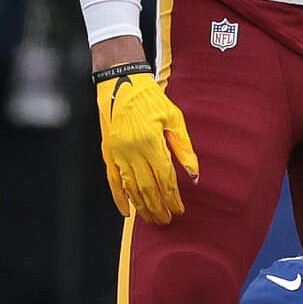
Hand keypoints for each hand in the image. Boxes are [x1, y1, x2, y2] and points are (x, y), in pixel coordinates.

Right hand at [96, 67, 198, 223]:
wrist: (121, 82)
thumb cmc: (151, 99)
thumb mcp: (174, 118)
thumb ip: (184, 148)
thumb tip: (193, 175)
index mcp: (151, 142)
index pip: (164, 178)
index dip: (172, 197)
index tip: (180, 209)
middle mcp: (132, 150)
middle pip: (148, 188)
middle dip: (159, 207)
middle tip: (167, 220)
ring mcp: (118, 153)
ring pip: (131, 188)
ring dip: (142, 207)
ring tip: (152, 220)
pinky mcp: (109, 153)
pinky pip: (113, 181)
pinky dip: (119, 198)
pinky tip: (126, 212)